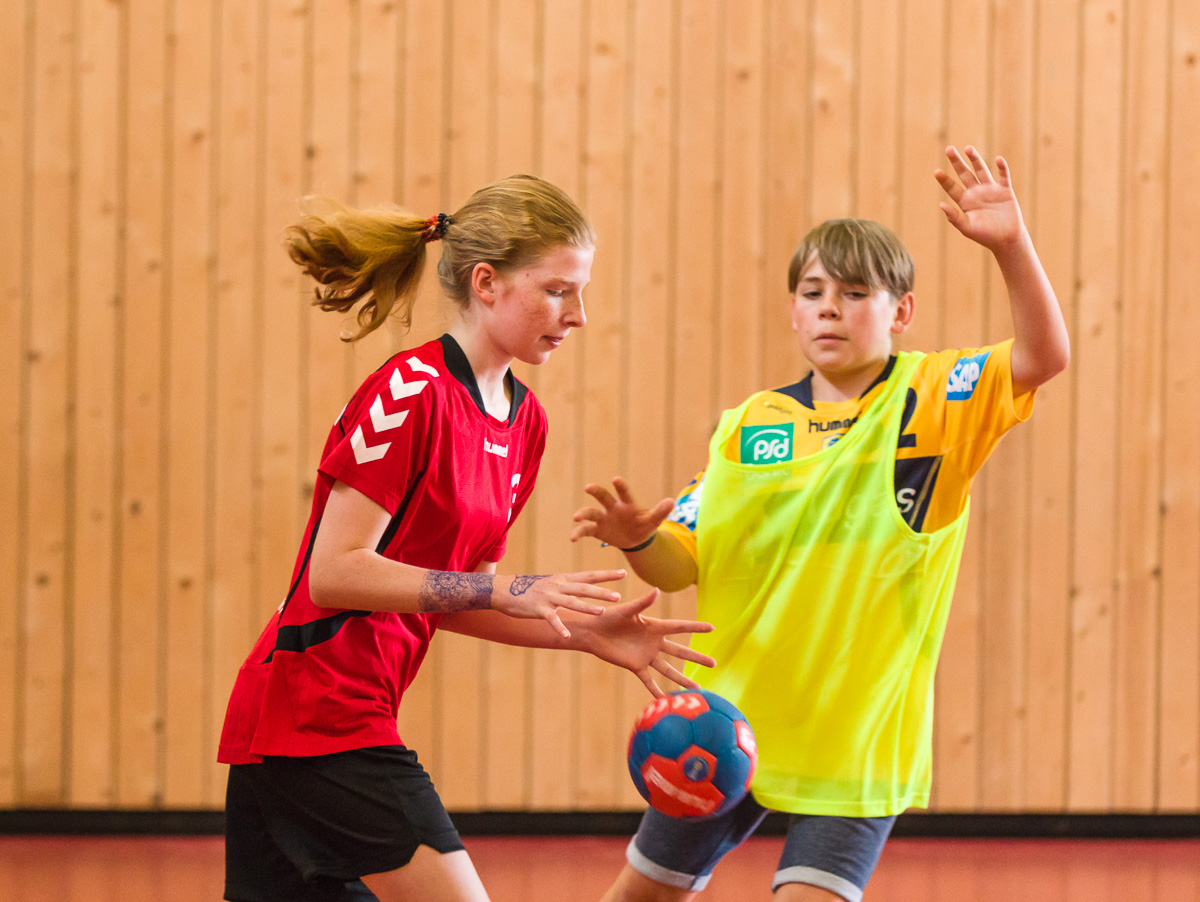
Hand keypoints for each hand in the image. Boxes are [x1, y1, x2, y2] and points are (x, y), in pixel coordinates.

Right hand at [491, 570, 625, 637]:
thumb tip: (581, 586)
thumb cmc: (529, 588)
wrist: (504, 590)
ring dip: (587, 607)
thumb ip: (566, 586)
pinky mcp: (538, 609)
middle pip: (584, 588)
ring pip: (571, 602)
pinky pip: (552, 619)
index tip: (623, 573)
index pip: (589, 575)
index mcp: (563, 579)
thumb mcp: (551, 583)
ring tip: (602, 612)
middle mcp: (558, 586)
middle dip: (602, 592)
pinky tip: (567, 635)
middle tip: (619, 596)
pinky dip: (559, 627)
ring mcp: (549, 597)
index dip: (606, 574)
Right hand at [570, 477, 674, 549]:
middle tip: (588, 487)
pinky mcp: (597, 530)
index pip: (624, 492)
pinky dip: (578, 533)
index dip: (620, 486)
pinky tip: (572, 538)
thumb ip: (660, 511)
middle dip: (596, 491)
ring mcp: (603, 518)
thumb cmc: (644, 526)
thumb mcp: (654, 521)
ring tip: (576, 518)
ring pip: (591, 513)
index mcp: (627, 504)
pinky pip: (586, 530)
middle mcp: (613, 507)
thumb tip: (671, 501)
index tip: (616, 479)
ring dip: (583, 514)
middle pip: (603, 497)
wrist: (635, 540)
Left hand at [578, 588, 715, 696]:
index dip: (695, 627)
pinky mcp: (635, 666)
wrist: (593, 631)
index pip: (680, 627)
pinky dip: (657, 691)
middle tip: (714, 663)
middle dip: (696, 657)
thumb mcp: (627, 610)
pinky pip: (649, 680)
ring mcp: (646, 655)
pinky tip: (667, 700)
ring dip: (682, 679)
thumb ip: (643, 603)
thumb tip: (657, 590)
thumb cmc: (609, 616)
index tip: (712, 628)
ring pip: (668, 669)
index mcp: (654, 626)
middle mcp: (654, 642)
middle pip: (680, 651)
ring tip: (697, 688)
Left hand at [934, 145, 1026, 252]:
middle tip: (948, 149)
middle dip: (957, 162)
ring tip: (968, 148)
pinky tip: (998, 160)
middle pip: (964, 174)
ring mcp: (991, 190)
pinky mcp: (1005, 191)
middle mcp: (976, 193)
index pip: (952, 188)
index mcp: (965, 202)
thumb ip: (954, 217)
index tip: (936, 172)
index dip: (944, 180)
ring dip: (975, 159)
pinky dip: (1002, 168)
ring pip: (982, 170)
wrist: (1006, 240)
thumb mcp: (967, 228)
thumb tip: (941, 204)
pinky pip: (1004, 176)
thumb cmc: (985, 236)